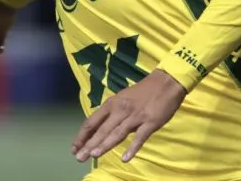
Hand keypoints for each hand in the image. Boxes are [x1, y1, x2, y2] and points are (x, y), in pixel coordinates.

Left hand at [71, 69, 186, 162]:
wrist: (166, 83)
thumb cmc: (142, 92)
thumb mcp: (122, 99)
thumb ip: (112, 114)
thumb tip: (101, 131)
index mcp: (112, 104)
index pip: (92, 121)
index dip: (82, 135)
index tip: (74, 148)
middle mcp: (120, 110)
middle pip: (102, 129)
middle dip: (89, 144)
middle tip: (79, 158)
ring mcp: (135, 117)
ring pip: (117, 133)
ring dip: (105, 145)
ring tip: (94, 155)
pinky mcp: (150, 122)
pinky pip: (139, 137)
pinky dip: (132, 148)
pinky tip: (125, 158)